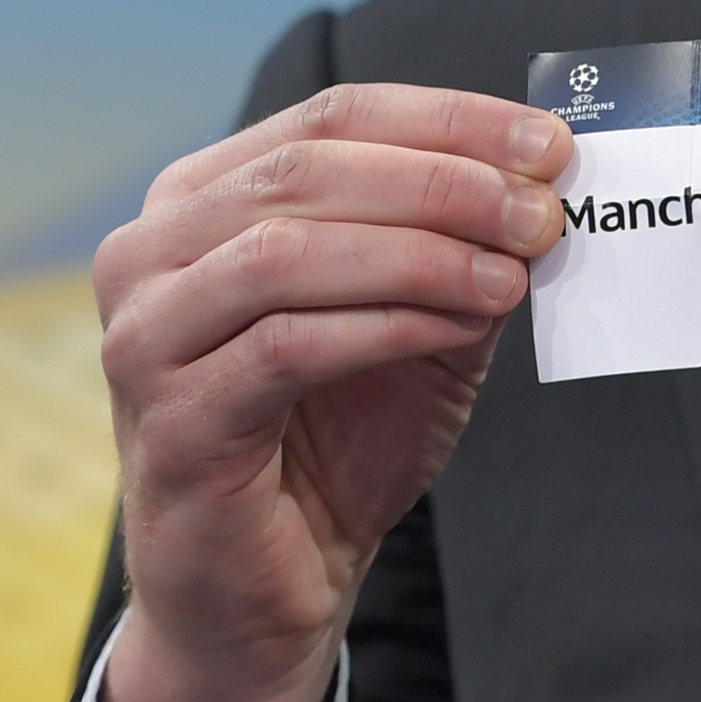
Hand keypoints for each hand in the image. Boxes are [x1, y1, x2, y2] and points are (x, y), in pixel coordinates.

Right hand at [93, 84, 570, 701]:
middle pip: (308, 170)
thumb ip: (463, 257)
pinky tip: (460, 324)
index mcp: (208, 201)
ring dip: (422, 253)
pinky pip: (285, 347)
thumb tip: (543, 195)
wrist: (275, 583)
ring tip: (513, 273)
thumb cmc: (340, 442)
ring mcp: (150, 336)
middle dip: (447, 183)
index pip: (334, 118)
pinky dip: (387, 324)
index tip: (551, 145)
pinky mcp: (174, 422)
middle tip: (542, 211)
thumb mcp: (421, 327)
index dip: (451, 121)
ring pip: (287, 250)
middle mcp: (157, 251)